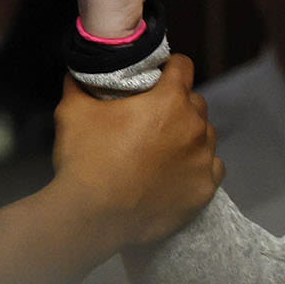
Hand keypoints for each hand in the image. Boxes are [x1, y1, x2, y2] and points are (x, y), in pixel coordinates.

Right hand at [52, 53, 222, 250]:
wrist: (93, 217)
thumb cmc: (85, 159)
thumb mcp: (73, 111)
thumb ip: (80, 85)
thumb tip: (77, 72)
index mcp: (170, 100)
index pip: (183, 67)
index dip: (170, 68)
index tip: (159, 77)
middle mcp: (194, 127)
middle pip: (195, 103)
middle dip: (178, 105)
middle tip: (154, 119)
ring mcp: (203, 160)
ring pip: (206, 136)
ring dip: (190, 136)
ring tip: (165, 149)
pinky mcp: (204, 190)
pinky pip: (212, 168)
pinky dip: (198, 166)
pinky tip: (178, 172)